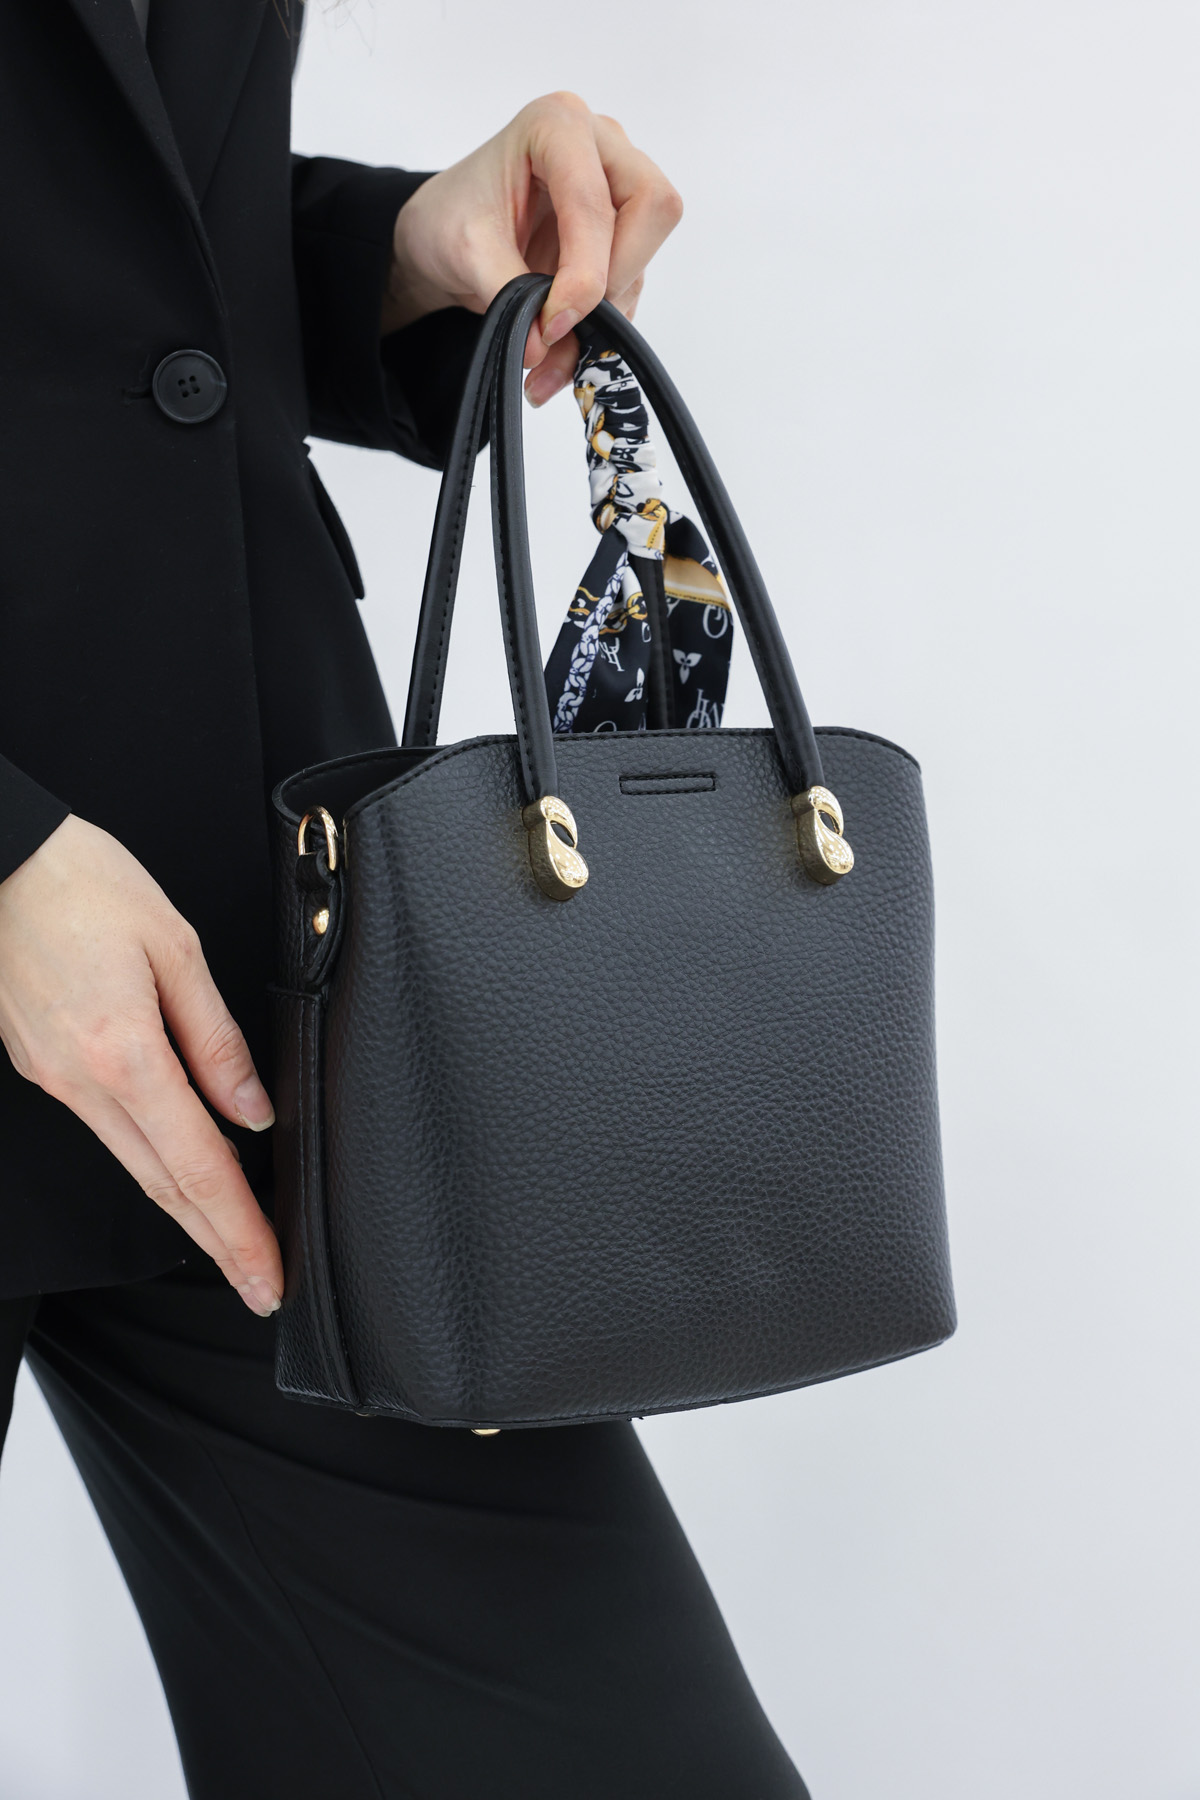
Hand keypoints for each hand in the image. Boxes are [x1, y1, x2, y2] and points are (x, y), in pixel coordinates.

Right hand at [0, 816, 282, 1314]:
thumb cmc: (85, 883)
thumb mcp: (174, 948)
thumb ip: (218, 1039)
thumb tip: (253, 1111)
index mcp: (124, 1052)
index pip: (198, 1164)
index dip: (239, 1227)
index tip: (268, 1272)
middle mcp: (83, 1081)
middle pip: (164, 1183)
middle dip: (218, 1242)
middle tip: (260, 1286)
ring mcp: (56, 1079)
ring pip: (135, 1161)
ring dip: (187, 1210)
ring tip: (232, 1242)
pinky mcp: (43, 1065)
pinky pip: (110, 1128)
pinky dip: (153, 1159)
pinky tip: (183, 1170)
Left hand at [385, 91, 682, 406]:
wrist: (445, 229)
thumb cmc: (450, 217)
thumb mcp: (468, 252)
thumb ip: (511, 296)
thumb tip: (544, 349)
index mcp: (556, 125)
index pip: (595, 200)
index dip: (584, 271)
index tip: (553, 321)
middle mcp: (600, 142)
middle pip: (653, 207)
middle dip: (618, 275)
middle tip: (574, 320)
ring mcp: (617, 181)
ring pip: (648, 249)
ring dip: (610, 310)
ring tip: (556, 355)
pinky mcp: (622, 226)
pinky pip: (633, 278)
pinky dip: (605, 319)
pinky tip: (566, 345)